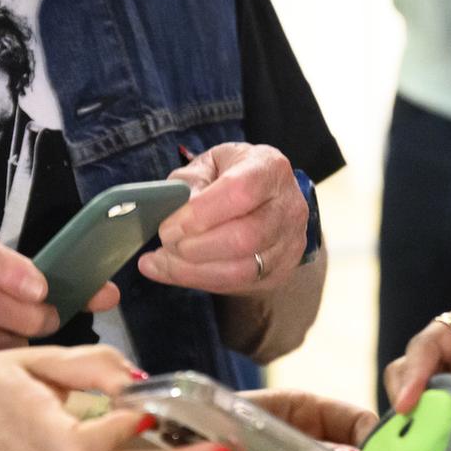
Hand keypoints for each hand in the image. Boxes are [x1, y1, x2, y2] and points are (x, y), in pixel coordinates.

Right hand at [0, 224, 118, 357]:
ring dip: (15, 338)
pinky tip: (16, 352)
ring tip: (37, 336)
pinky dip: (1, 354)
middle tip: (52, 319)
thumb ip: (55, 272)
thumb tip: (109, 295)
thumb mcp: (2, 258)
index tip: (41, 288)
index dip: (10, 270)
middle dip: (24, 315)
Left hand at [138, 143, 307, 295]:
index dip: (200, 214)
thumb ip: (188, 184)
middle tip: (165, 243)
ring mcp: (289, 244)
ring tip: (161, 262)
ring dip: (192, 271)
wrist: (267, 198)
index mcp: (269, 168)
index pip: (239, 192)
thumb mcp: (209, 165)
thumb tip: (171, 214)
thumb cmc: (234, 175)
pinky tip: (174, 271)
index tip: (168, 226)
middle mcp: (288, 207)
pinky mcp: (280, 272)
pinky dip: (199, 281)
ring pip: (241, 270)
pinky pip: (237, 285)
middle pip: (243, 239)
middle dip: (194, 248)